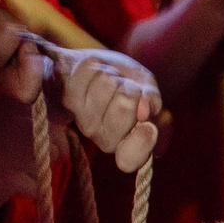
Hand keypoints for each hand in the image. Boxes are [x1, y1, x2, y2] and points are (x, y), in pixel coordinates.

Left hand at [51, 46, 162, 170]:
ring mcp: (86, 122)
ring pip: (108, 84)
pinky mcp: (70, 99)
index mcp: (131, 146)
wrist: (98, 70)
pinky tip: (96, 74)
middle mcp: (107, 141)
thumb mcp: (149, 90)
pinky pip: (91, 72)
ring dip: (114, 75)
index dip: (142, 141)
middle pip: (125, 105)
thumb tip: (144, 108)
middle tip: (127, 91)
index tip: (147, 126)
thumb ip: (153, 101)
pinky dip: (99, 64)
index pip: (131, 159)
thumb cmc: (129, 82)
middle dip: (131, 88)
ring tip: (111, 81)